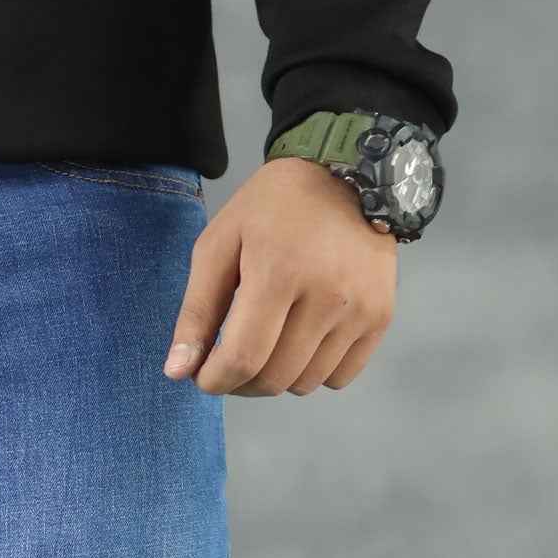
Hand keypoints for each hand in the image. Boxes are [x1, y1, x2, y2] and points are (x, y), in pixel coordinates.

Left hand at [165, 158, 396, 396]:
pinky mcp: (380, 315)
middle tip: (232, 357)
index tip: (204, 375)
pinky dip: (315, 371)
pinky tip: (303, 340)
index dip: (215, 380)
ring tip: (270, 341)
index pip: (242, 360)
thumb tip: (177, 372)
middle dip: (241, 382)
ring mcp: (359, 307)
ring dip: (278, 376)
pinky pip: (340, 377)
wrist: (346, 174)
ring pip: (305, 384)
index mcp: (279, 271)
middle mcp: (327, 293)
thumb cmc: (273, 209)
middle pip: (274, 379)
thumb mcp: (219, 245)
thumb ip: (196, 311)